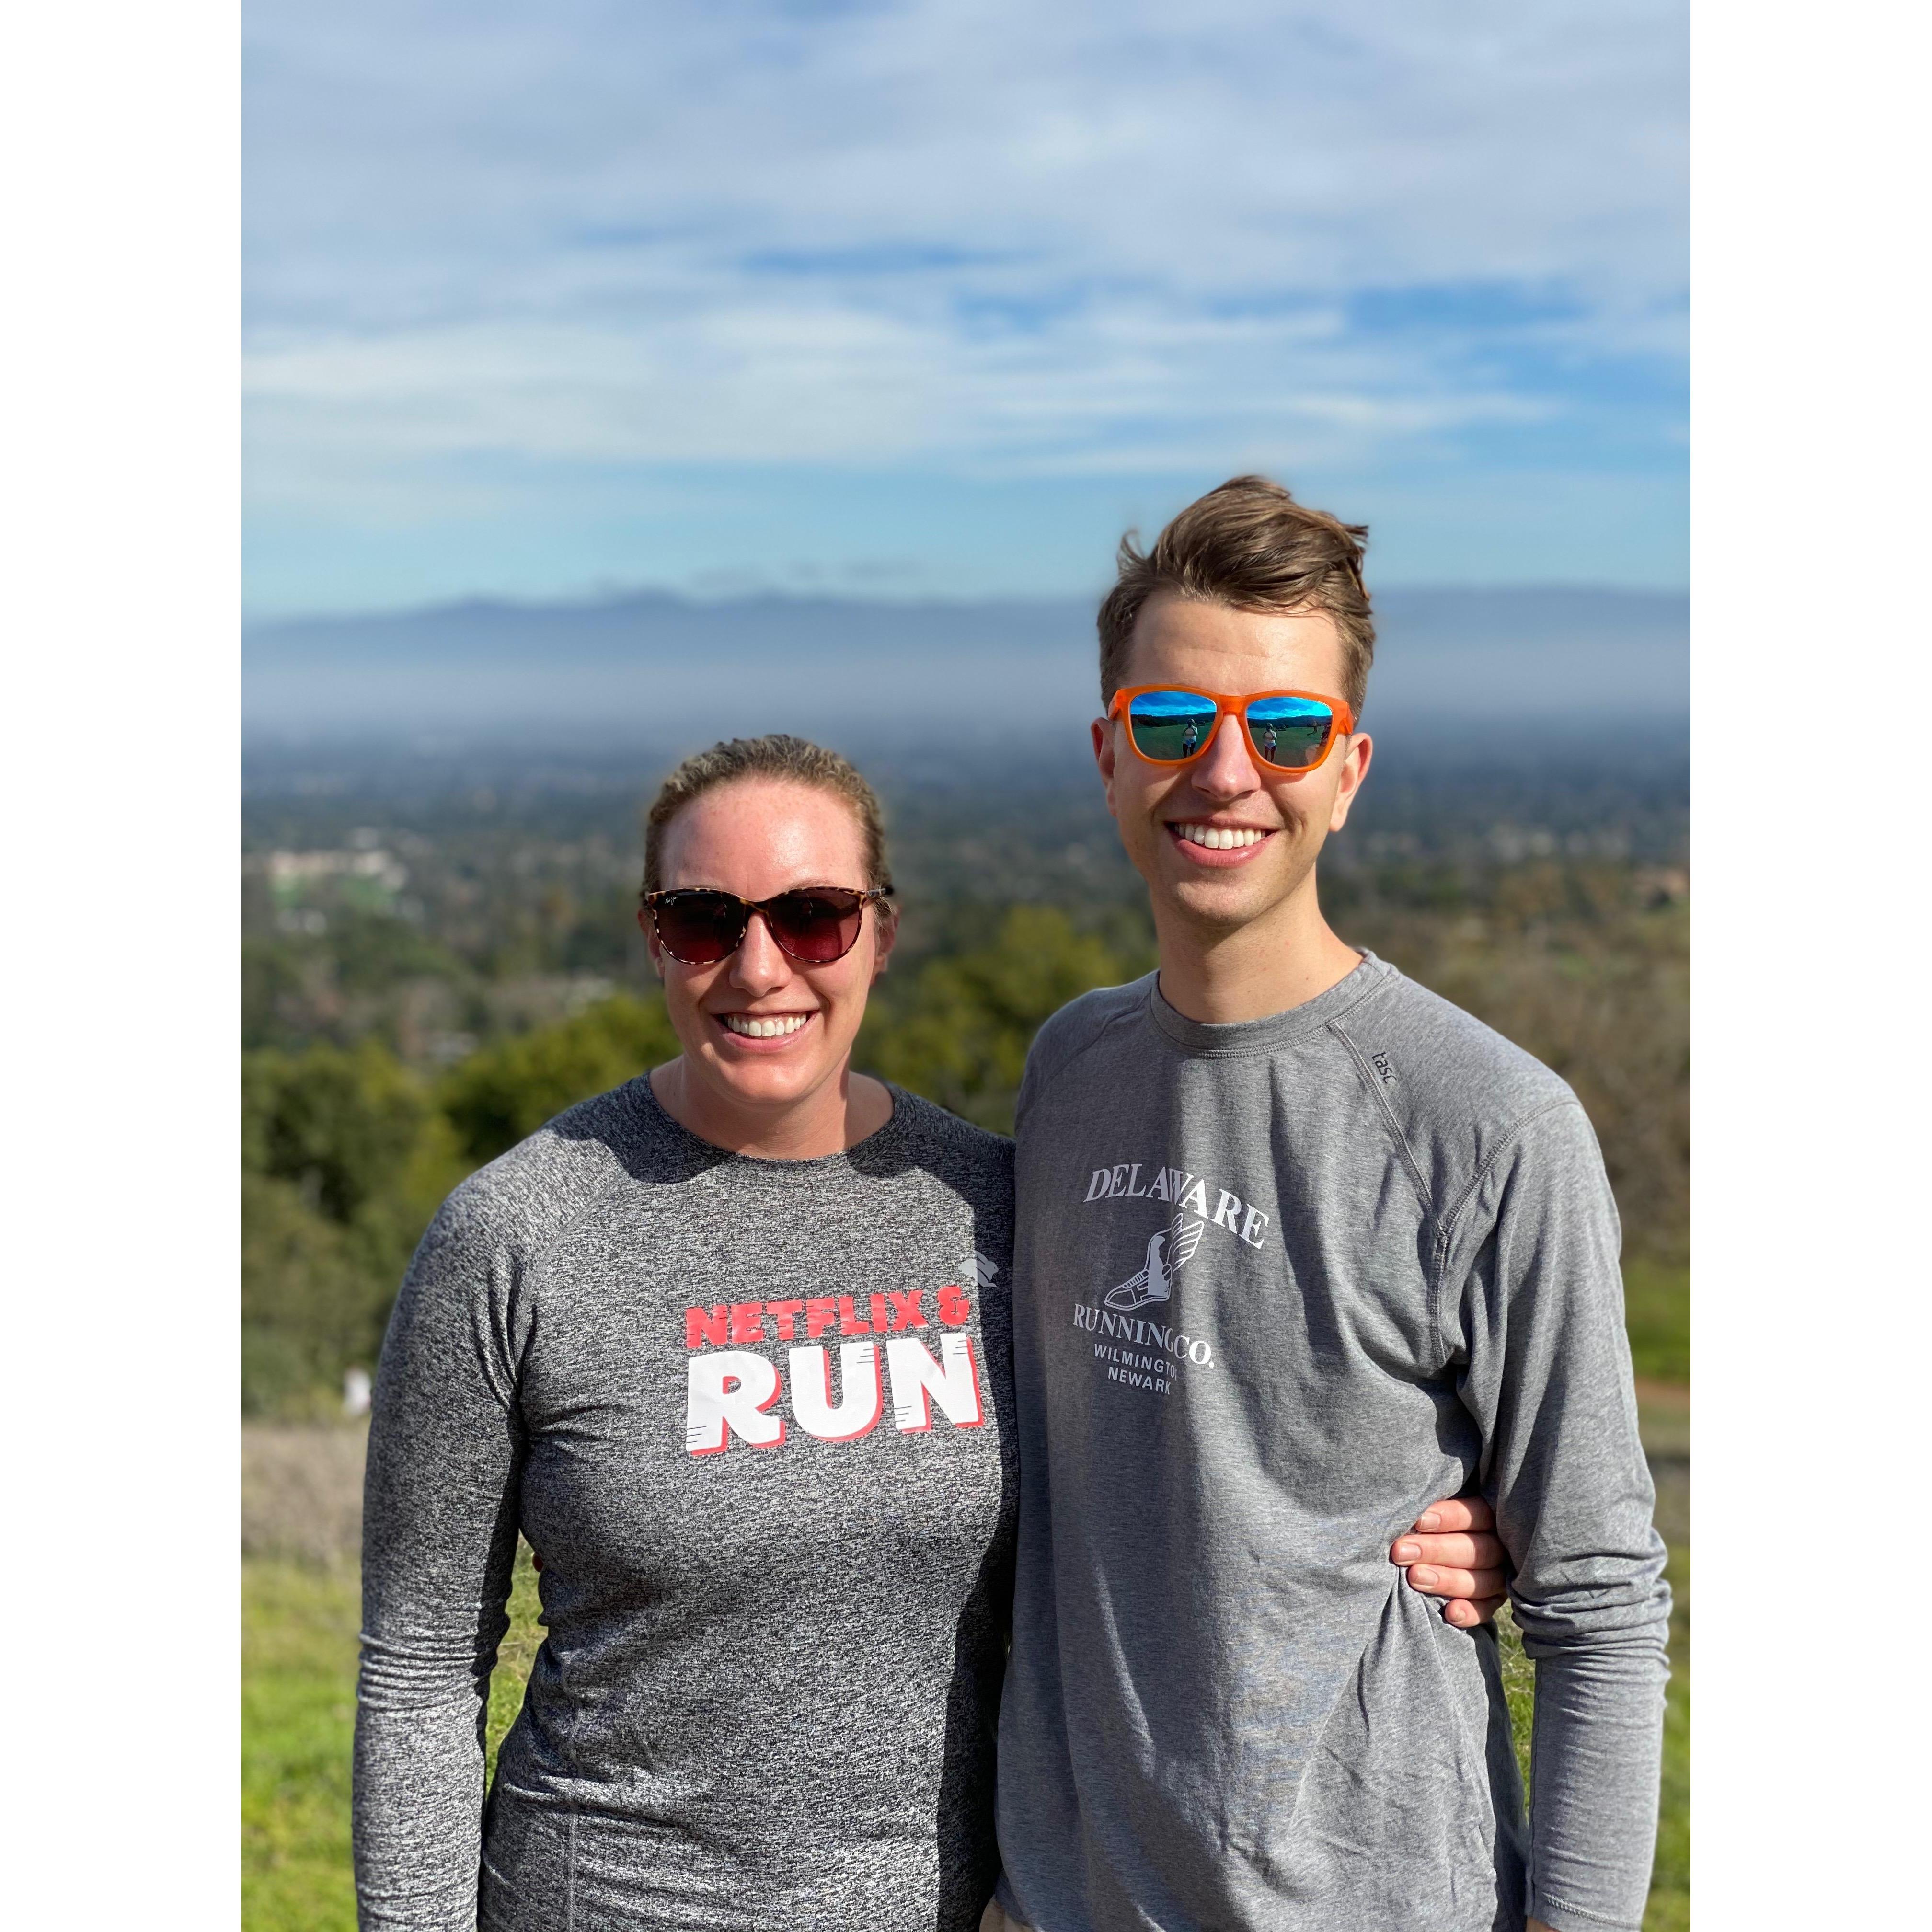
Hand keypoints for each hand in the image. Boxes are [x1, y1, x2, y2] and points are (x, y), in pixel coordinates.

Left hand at [1390, 1495, 1509, 1627]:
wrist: (1438, 1553)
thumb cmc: (1430, 1524)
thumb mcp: (1435, 1512)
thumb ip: (1428, 1513)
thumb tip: (1403, 1509)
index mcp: (1489, 1517)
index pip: (1475, 1515)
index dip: (1448, 1518)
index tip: (1418, 1521)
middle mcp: (1499, 1547)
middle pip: (1475, 1549)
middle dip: (1436, 1550)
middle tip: (1401, 1552)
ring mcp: (1499, 1576)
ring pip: (1481, 1581)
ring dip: (1447, 1580)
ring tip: (1414, 1577)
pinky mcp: (1493, 1601)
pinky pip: (1486, 1610)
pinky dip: (1469, 1613)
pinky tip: (1450, 1613)